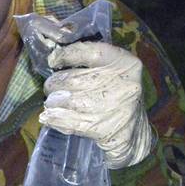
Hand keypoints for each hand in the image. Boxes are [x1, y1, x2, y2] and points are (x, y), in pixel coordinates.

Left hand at [40, 41, 155, 168]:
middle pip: (73, 79)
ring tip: (52, 103)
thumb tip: (54, 58)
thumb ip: (89, 63)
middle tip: (51, 88)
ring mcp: (114, 109)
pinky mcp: (105, 130)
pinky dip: (55, 119)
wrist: (133, 133)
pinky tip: (50, 117)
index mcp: (126, 64)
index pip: (91, 52)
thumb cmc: (116, 97)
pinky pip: (69, 122)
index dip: (67, 54)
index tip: (54, 60)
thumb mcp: (112, 74)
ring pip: (68, 101)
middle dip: (55, 84)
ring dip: (53, 103)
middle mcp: (122, 85)